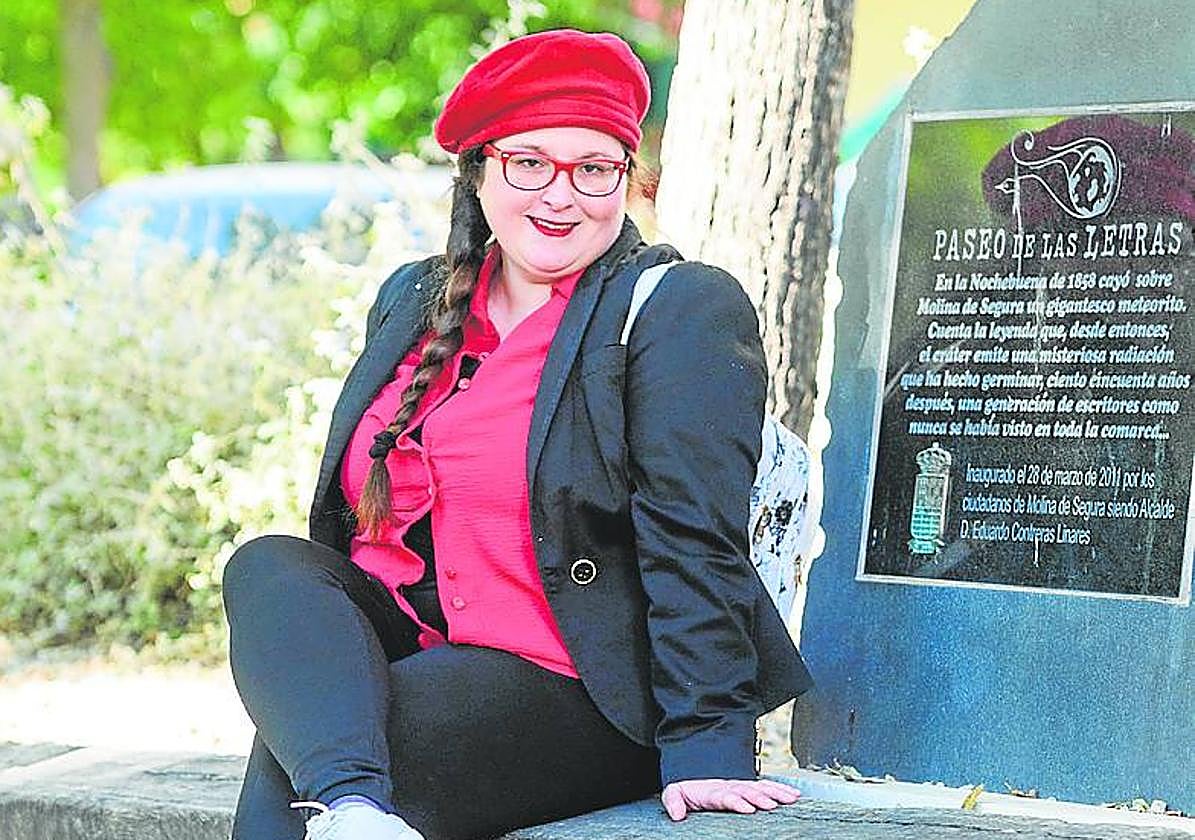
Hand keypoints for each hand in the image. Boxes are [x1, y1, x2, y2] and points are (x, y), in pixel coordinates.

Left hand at [660, 778, 800, 820]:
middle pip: (746, 790)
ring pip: (759, 787)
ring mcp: (740, 786)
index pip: (725, 795)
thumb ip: (673, 801)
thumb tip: (676, 815)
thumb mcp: (674, 793)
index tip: (748, 808)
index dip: (736, 801)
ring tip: (789, 798)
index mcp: (712, 791)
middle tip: (772, 805)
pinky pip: (766, 786)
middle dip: (759, 797)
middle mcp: (729, 786)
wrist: (694, 783)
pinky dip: (780, 789)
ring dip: (774, 792)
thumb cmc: (687, 793)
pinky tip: (793, 795)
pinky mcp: (748, 789)